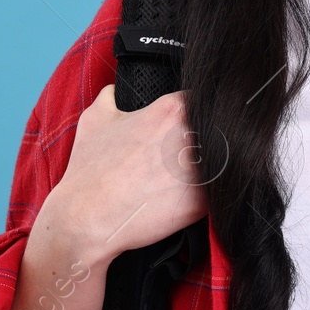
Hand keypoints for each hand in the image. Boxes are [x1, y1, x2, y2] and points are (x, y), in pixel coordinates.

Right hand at [41, 86, 208, 265]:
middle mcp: (192, 135)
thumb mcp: (95, 120)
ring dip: (213, 167)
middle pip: (219, 130)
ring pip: (224, 161)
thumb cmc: (89, 171)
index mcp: (172, 110)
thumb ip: (111, 97)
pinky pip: (218, 194)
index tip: (189, 129)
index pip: (204, 101)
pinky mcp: (203, 202)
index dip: (200, 114)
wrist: (85, 218)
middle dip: (208, 141)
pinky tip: (185, 199)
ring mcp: (201, 169)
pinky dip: (208, 197)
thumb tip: (114, 91)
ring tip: (185, 178)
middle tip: (187, 156)